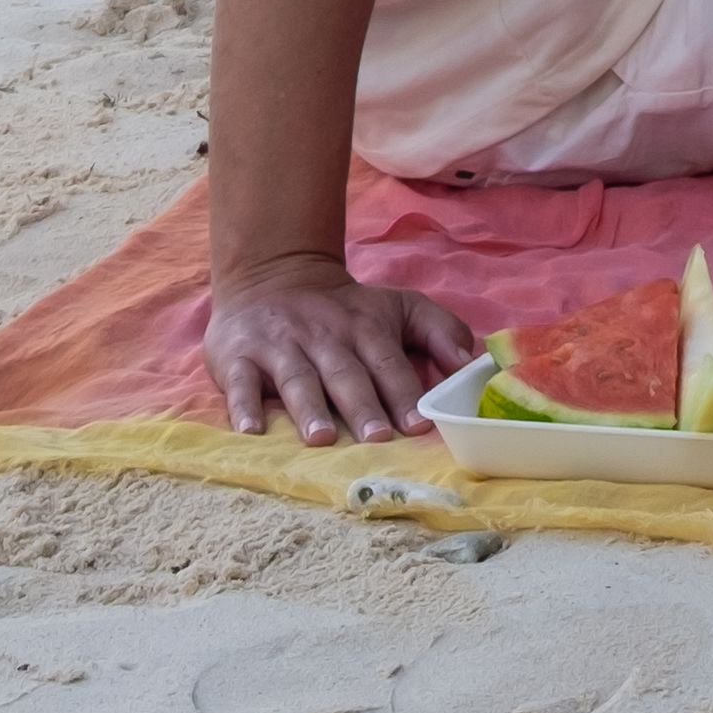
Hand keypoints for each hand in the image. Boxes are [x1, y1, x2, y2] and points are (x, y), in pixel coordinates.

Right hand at [201, 249, 477, 444]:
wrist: (272, 274)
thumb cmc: (345, 308)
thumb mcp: (397, 306)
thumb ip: (439, 330)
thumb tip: (472, 364)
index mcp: (365, 327)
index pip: (388, 363)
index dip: (404, 393)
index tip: (418, 425)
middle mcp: (324, 337)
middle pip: (346, 374)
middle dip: (362, 405)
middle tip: (376, 439)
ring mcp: (280, 345)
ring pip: (297, 378)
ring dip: (309, 408)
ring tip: (321, 438)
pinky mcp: (239, 354)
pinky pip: (240, 381)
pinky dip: (243, 405)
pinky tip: (250, 430)